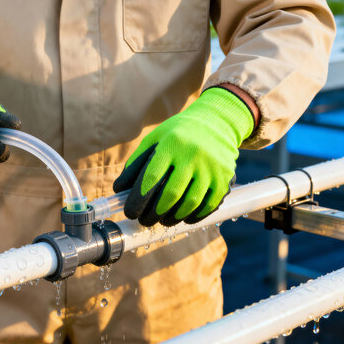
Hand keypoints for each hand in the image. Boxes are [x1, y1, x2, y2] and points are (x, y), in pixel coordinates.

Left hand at [113, 87, 253, 226]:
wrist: (217, 122)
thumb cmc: (177, 134)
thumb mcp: (154, 139)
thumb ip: (136, 163)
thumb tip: (119, 190)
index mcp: (171, 144)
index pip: (151, 177)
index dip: (138, 199)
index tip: (130, 212)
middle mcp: (193, 155)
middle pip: (171, 194)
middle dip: (154, 213)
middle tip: (145, 221)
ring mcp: (212, 167)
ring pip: (190, 203)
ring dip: (173, 218)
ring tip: (162, 220)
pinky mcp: (225, 178)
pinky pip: (209, 205)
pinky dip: (194, 216)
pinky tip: (183, 218)